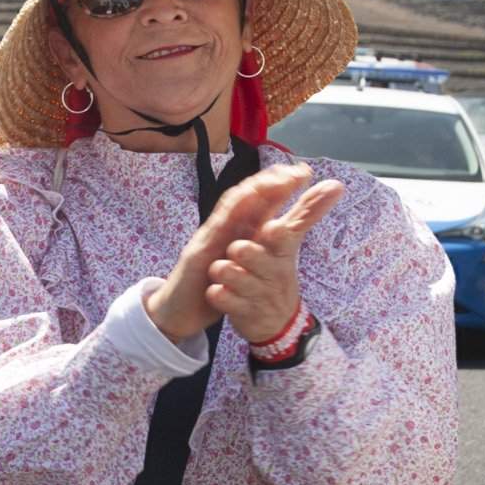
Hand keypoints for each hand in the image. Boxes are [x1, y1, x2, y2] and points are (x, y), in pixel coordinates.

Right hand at [143, 163, 317, 341]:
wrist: (179, 312)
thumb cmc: (211, 287)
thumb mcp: (242, 269)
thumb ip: (260, 250)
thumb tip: (280, 233)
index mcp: (238, 232)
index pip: (261, 203)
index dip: (281, 186)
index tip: (305, 173)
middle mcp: (224, 229)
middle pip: (248, 197)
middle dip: (271, 181)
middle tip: (296, 172)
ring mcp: (209, 238)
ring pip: (230, 207)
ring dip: (253, 191)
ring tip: (274, 181)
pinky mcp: (197, 254)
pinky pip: (213, 231)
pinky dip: (228, 214)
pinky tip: (243, 204)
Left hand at [211, 178, 343, 346]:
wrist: (278, 324)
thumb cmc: (278, 272)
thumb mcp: (291, 243)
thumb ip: (306, 211)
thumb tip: (337, 184)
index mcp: (281, 250)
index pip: (285, 236)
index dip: (277, 233)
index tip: (272, 229)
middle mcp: (271, 271)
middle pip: (254, 255)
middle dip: (245, 251)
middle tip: (238, 249)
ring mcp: (256, 293)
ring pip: (233, 276)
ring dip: (225, 271)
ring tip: (221, 269)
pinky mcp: (242, 312)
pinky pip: (223, 299)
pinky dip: (219, 296)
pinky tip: (216, 292)